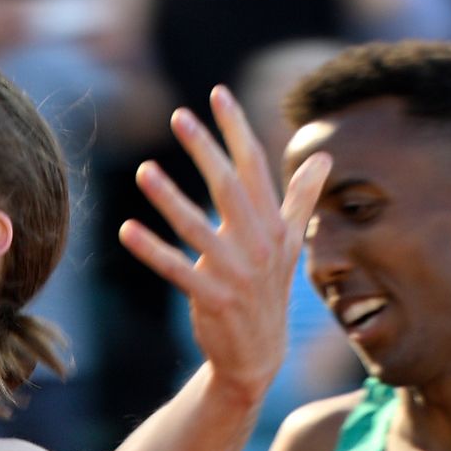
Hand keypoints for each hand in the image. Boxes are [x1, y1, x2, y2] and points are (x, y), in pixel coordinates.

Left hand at [125, 85, 327, 397]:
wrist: (259, 357)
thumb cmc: (269, 291)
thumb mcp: (290, 243)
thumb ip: (301, 198)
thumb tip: (324, 156)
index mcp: (275, 225)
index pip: (255, 167)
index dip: (236, 129)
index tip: (218, 94)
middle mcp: (259, 245)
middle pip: (229, 188)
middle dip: (205, 150)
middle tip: (178, 116)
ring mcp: (236, 274)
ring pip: (199, 227)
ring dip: (170, 198)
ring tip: (144, 171)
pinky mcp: (212, 299)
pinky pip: (177, 269)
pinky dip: (152, 250)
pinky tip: (127, 229)